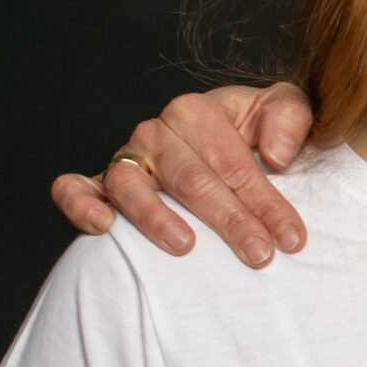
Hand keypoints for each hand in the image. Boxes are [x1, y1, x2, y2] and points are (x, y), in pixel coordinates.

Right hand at [51, 83, 316, 266]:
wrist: (228, 141)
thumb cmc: (259, 131)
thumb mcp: (286, 111)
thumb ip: (290, 118)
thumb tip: (276, 154)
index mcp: (196, 112)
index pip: (232, 161)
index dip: (265, 200)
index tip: (291, 237)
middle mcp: (155, 133)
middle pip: (191, 180)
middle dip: (228, 220)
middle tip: (259, 255)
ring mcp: (126, 159)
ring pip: (131, 186)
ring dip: (156, 218)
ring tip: (186, 247)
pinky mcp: (100, 184)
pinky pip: (75, 188)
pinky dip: (80, 205)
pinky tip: (104, 227)